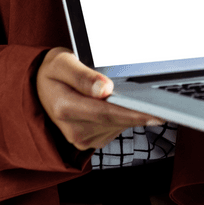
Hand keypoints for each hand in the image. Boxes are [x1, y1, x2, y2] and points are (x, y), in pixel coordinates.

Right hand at [36, 47, 166, 151]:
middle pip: (116, 120)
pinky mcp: (90, 141)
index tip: (156, 112)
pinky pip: (115, 129)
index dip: (133, 113)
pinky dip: (123, 117)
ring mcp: (81, 138)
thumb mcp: (61, 63)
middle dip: (139, 113)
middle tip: (164, 105)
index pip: (106, 112)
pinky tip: (121, 105)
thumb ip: (82, 76)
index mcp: (65, 108)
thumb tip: (104, 88)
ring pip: (118, 125)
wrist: (39, 89)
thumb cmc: (53, 72)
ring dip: (130, 113)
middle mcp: (73, 128)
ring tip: (135, 97)